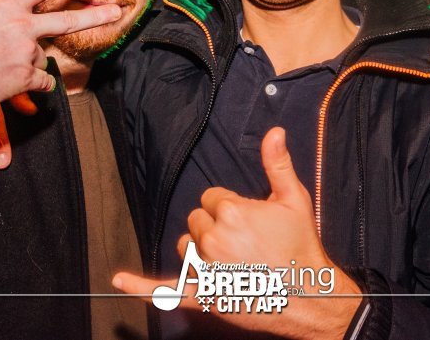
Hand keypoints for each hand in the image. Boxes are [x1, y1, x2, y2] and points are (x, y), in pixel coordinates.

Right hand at [0, 0, 120, 121]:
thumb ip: (3, 19)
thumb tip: (25, 31)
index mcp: (6, 5)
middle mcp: (20, 25)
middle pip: (66, 20)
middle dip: (96, 15)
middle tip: (117, 11)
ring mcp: (24, 52)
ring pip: (41, 58)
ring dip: (24, 64)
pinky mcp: (23, 78)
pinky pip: (41, 82)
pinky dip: (31, 86)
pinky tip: (9, 83)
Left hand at [113, 128, 362, 339]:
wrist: (311, 298)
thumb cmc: (302, 247)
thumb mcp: (294, 200)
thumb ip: (277, 164)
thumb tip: (273, 131)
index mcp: (231, 212)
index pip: (211, 198)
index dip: (230, 208)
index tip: (251, 221)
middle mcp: (213, 239)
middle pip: (196, 221)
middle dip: (215, 227)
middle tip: (246, 243)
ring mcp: (206, 270)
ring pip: (185, 249)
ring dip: (199, 252)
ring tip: (233, 261)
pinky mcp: (203, 297)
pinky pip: (165, 291)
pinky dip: (140, 287)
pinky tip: (118, 280)